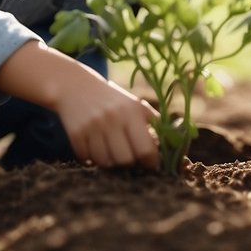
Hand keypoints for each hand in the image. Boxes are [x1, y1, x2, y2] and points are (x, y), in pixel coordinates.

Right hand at [0, 43, 160, 169]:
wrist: (75, 85)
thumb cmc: (113, 99)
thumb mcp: (135, 105)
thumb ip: (155, 124)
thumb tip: (175, 146)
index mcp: (131, 111)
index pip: (145, 149)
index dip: (151, 162)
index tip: (151, 165)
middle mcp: (112, 119)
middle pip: (126, 160)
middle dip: (130, 164)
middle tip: (130, 159)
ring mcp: (92, 127)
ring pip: (106, 163)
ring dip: (111, 163)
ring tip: (112, 152)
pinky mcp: (76, 134)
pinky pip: (88, 159)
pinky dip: (93, 159)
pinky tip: (95, 147)